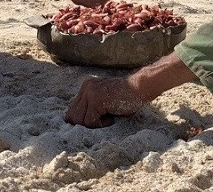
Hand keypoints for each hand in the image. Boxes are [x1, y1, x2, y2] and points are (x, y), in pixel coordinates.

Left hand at [64, 54, 197, 127]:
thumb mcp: (105, 100)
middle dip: (85, 125)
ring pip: (80, 120)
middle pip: (72, 115)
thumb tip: (77, 125)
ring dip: (93, 125)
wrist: (140, 87)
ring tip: (107, 119)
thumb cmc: (127, 97)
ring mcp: (90, 93)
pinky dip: (101, 125)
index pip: (72, 109)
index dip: (80, 121)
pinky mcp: (96, 100)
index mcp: (86, 87)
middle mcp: (86, 87)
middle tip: (101, 123)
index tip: (93, 124)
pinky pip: (90, 122)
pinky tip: (112, 119)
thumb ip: (91, 107)